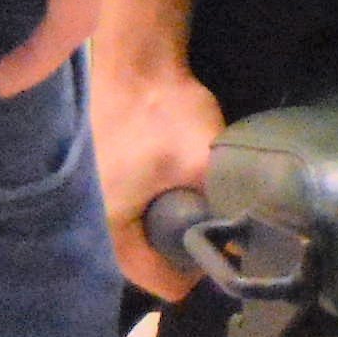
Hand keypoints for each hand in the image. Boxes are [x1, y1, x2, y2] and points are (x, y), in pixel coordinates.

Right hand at [95, 50, 223, 296]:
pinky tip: (173, 196)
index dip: (190, 278)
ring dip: (161, 232)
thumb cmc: (162, 112)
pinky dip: (148, 210)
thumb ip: (224, 203)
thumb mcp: (203, 161)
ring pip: (130, 234)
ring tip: (197, 221)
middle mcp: (88, 217)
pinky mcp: (92, 176)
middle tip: (210, 245)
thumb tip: (251, 238)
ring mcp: (86, 196)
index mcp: (109, 223)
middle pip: (138, 259)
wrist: (133, 58)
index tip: (219, 266)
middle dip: (174, 257)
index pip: (152, 278)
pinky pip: (123, 210)